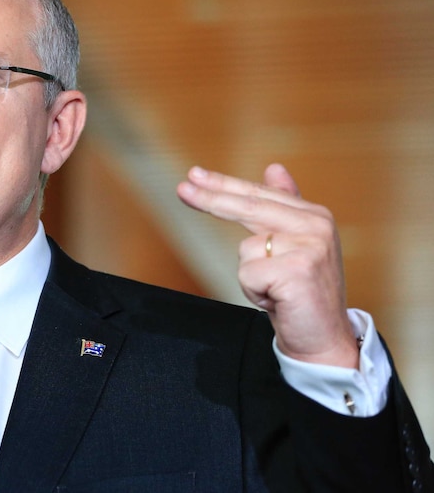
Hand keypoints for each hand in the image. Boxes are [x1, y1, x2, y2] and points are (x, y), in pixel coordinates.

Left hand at [177, 164, 358, 368]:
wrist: (324, 340)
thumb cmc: (302, 294)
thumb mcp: (293, 246)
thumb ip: (284, 207)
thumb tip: (274, 167)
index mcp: (313, 215)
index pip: (258, 195)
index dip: (223, 184)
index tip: (193, 175)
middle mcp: (315, 226)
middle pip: (249, 207)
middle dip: (211, 199)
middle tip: (182, 189)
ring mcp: (309, 247)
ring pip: (244, 250)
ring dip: (251, 276)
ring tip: (275, 290)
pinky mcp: (298, 271)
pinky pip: (247, 274)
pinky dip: (254, 292)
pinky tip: (277, 300)